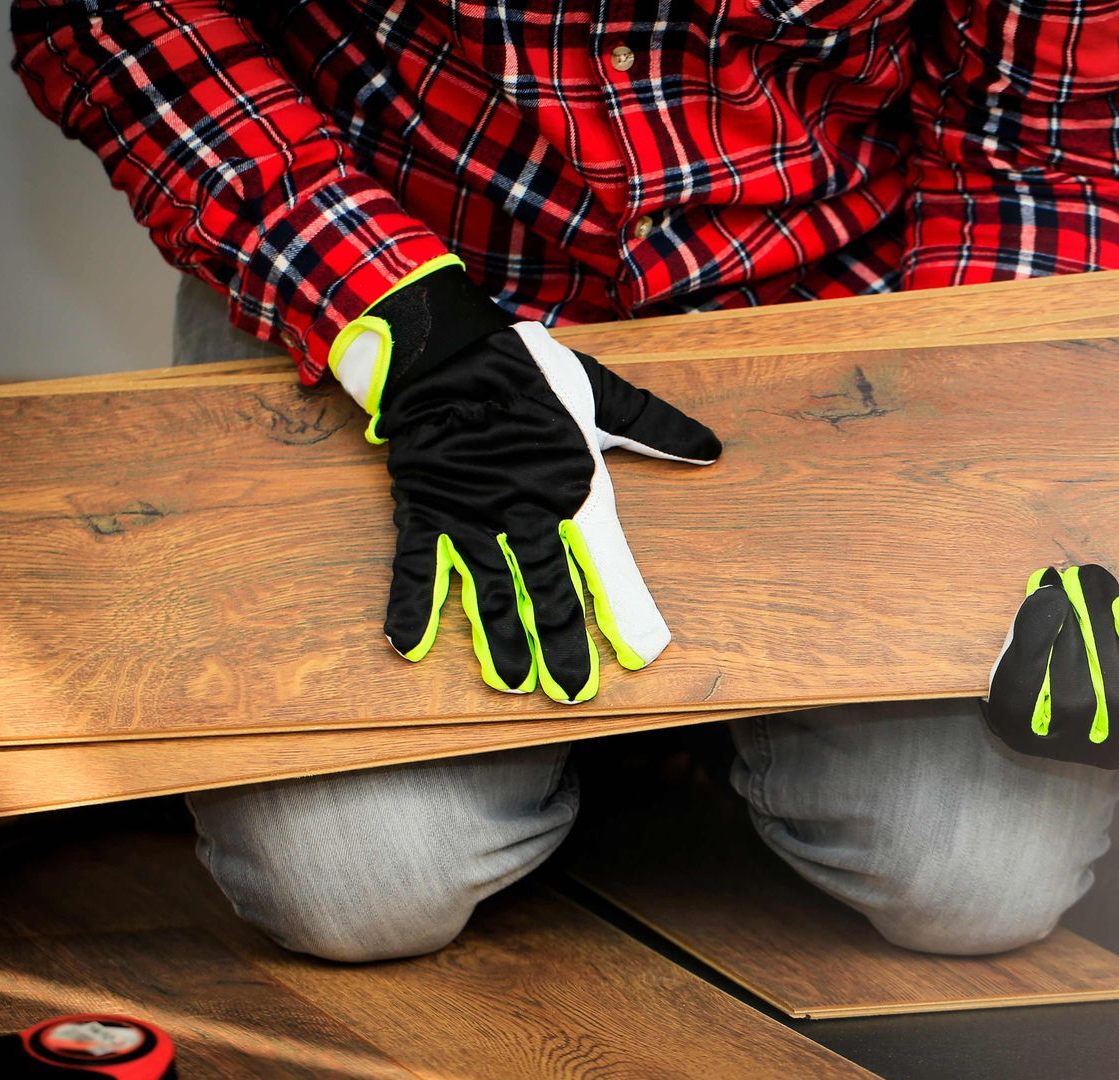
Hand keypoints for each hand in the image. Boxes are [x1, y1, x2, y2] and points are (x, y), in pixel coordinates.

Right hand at [331, 258, 720, 702]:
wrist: (448, 347)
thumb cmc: (529, 374)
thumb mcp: (603, 395)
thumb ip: (656, 428)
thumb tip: (710, 449)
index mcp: (575, 488)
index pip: (607, 563)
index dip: (625, 611)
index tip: (643, 654)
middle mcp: (526, 512)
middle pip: (546, 592)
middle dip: (560, 646)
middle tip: (573, 693)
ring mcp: (473, 515)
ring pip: (487, 592)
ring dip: (498, 642)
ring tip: (509, 685)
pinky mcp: (427, 511)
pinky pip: (416, 566)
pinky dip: (410, 607)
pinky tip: (409, 649)